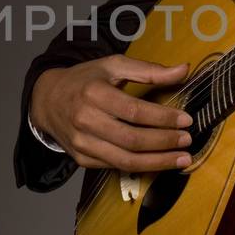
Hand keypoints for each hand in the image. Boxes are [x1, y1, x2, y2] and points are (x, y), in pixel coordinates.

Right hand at [30, 56, 193, 171]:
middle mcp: (85, 120)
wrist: (47, 101)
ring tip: (181, 159)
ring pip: (125, 160)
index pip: (134, 111)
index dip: (163, 118)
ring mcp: (82, 143)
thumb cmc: (84, 80)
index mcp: (93, 93)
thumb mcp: (113, 66)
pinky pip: (115, 167)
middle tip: (187, 140)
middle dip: (164, 142)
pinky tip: (159, 163)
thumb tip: (184, 70)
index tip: (186, 120)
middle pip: (132, 139)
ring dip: (158, 162)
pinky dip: (141, 168)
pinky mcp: (82, 158)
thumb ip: (149, 70)